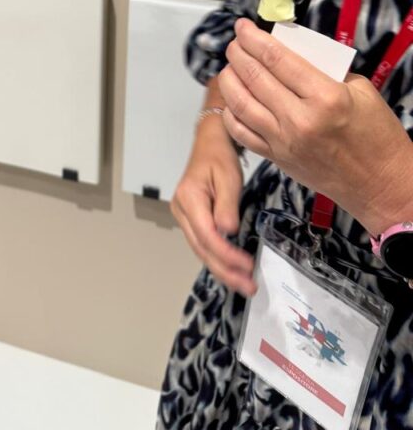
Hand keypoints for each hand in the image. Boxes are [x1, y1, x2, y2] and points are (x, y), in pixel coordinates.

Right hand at [171, 88, 256, 296]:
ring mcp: (183, 215)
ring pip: (201, 249)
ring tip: (243, 283)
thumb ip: (227, 205)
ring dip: (222, 268)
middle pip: (202, 248)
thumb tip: (228, 232)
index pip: (206, 235)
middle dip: (225, 270)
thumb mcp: (228, 176)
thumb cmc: (219, 156)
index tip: (248, 266)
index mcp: (188, 198)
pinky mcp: (190, 218)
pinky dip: (218, 257)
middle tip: (248, 286)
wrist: (209, 142)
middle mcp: (181, 210)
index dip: (227, 255)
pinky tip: (232, 268)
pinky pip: (203, 243)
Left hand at [218, 18, 412, 233]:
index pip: (277, 59)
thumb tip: (293, 53)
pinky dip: (230, 113)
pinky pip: (241, 133)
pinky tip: (232, 100)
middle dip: (237, 53)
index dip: (254, 38)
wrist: (381, 186)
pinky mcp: (277, 159)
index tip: (242, 26)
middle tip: (234, 42)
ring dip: (228, 80)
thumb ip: (326, 70)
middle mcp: (300, 119)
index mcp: (325, 97)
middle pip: (254, 77)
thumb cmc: (377, 136)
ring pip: (240, 104)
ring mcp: (284, 142)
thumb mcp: (361, 91)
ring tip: (229, 66)